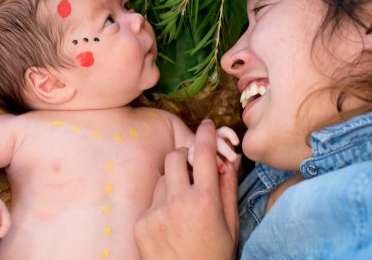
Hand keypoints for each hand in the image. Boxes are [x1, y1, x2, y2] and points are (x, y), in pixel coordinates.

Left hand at [135, 119, 240, 259]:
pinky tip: (171, 224)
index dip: (206, 134)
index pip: (204, 154)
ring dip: (172, 182)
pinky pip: (151, 201)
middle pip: (175, 157)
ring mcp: (157, 212)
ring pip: (162, 179)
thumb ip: (228, 188)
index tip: (207, 125)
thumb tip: (230, 159)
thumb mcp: (230, 224)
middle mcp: (179, 202)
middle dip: (184, 157)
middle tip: (192, 165)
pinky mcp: (142, 223)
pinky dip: (161, 205)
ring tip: (183, 206)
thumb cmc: (214, 255)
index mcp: (206, 201)